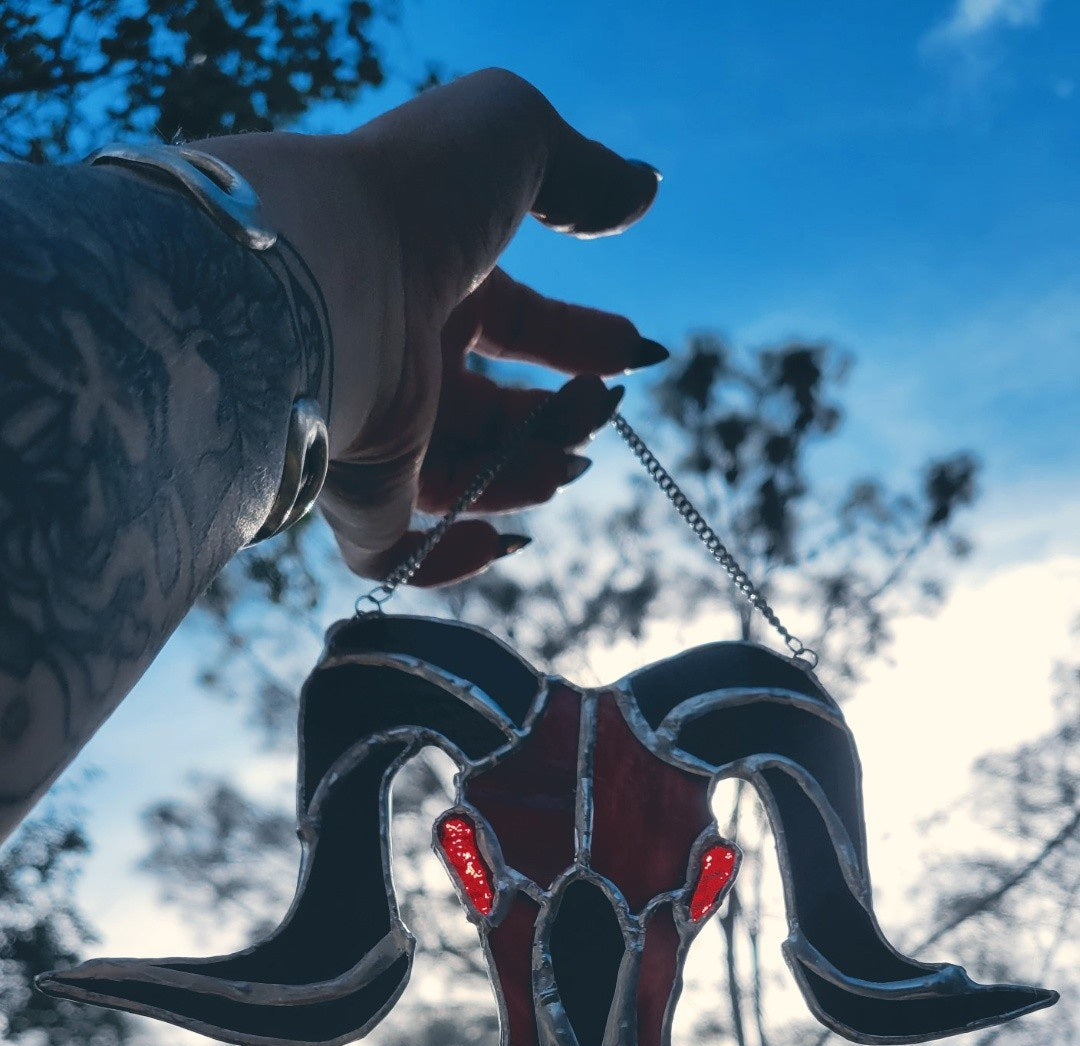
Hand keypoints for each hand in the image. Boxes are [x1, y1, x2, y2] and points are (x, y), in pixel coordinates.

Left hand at [189, 68, 665, 582]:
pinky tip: (504, 539)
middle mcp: (396, 352)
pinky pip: (395, 552)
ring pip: (461, 479)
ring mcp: (371, 427)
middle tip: (602, 410)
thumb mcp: (513, 136)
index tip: (637, 355)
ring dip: (529, 478)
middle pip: (495, 409)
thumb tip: (640, 191)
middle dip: (563, 417)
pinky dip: (450, 558)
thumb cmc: (411, 193)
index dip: (581, 339)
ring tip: (569, 463)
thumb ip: (581, 168)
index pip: (515, 321)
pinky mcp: (352, 494)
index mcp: (427, 274)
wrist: (323, 271)